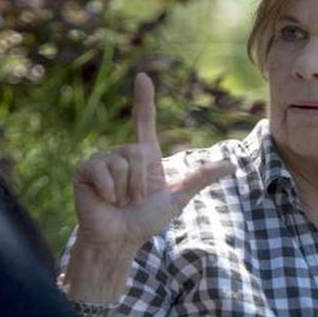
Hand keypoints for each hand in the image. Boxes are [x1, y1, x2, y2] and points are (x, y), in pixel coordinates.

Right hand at [73, 73, 233, 252]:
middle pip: (137, 151)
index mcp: (144, 158)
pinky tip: (104, 200)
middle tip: (133, 200)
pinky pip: (102, 170)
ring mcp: (101, 161)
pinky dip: (108, 190)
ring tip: (119, 202)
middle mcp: (122, 155)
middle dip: (140, 181)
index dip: (143, 100)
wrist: (119, 240)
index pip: (144, 122)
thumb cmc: (145, 221)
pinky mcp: (85, 170)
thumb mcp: (177, 197)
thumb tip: (232, 165)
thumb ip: (201, 178)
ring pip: (120, 161)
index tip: (143, 77)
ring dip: (124, 188)